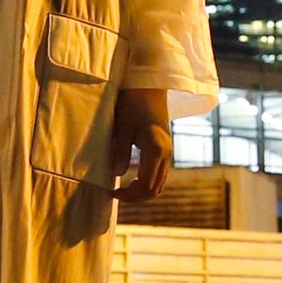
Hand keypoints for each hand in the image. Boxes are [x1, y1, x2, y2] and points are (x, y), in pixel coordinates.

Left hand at [113, 88, 172, 203]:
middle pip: (155, 189)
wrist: (149, 86)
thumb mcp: (122, 127)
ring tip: (123, 188)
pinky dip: (148, 182)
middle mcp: (166, 154)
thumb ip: (121, 152)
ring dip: (143, 191)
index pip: (145, 185)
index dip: (129, 195)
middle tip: (116, 193)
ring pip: (160, 184)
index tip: (112, 192)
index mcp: (155, 150)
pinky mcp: (166, 149)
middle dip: (135, 196)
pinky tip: (133, 178)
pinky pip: (161, 174)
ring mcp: (169, 152)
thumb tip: (117, 175)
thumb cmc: (133, 102)